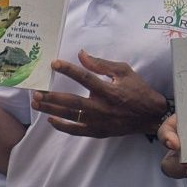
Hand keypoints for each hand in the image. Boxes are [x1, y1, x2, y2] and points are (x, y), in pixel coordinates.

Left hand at [31, 50, 166, 137]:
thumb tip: (81, 54)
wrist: (150, 116)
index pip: (85, 78)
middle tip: (36, 92)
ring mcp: (99, 122)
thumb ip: (101, 64)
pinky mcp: (99, 132)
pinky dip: (63, 126)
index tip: (54, 63)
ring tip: (36, 103)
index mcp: (109, 90)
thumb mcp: (124, 71)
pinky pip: (77, 131)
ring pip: (70, 116)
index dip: (68, 70)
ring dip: (51, 110)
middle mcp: (102, 107)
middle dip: (51, 97)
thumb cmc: (138, 90)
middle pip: (71, 102)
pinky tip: (50, 120)